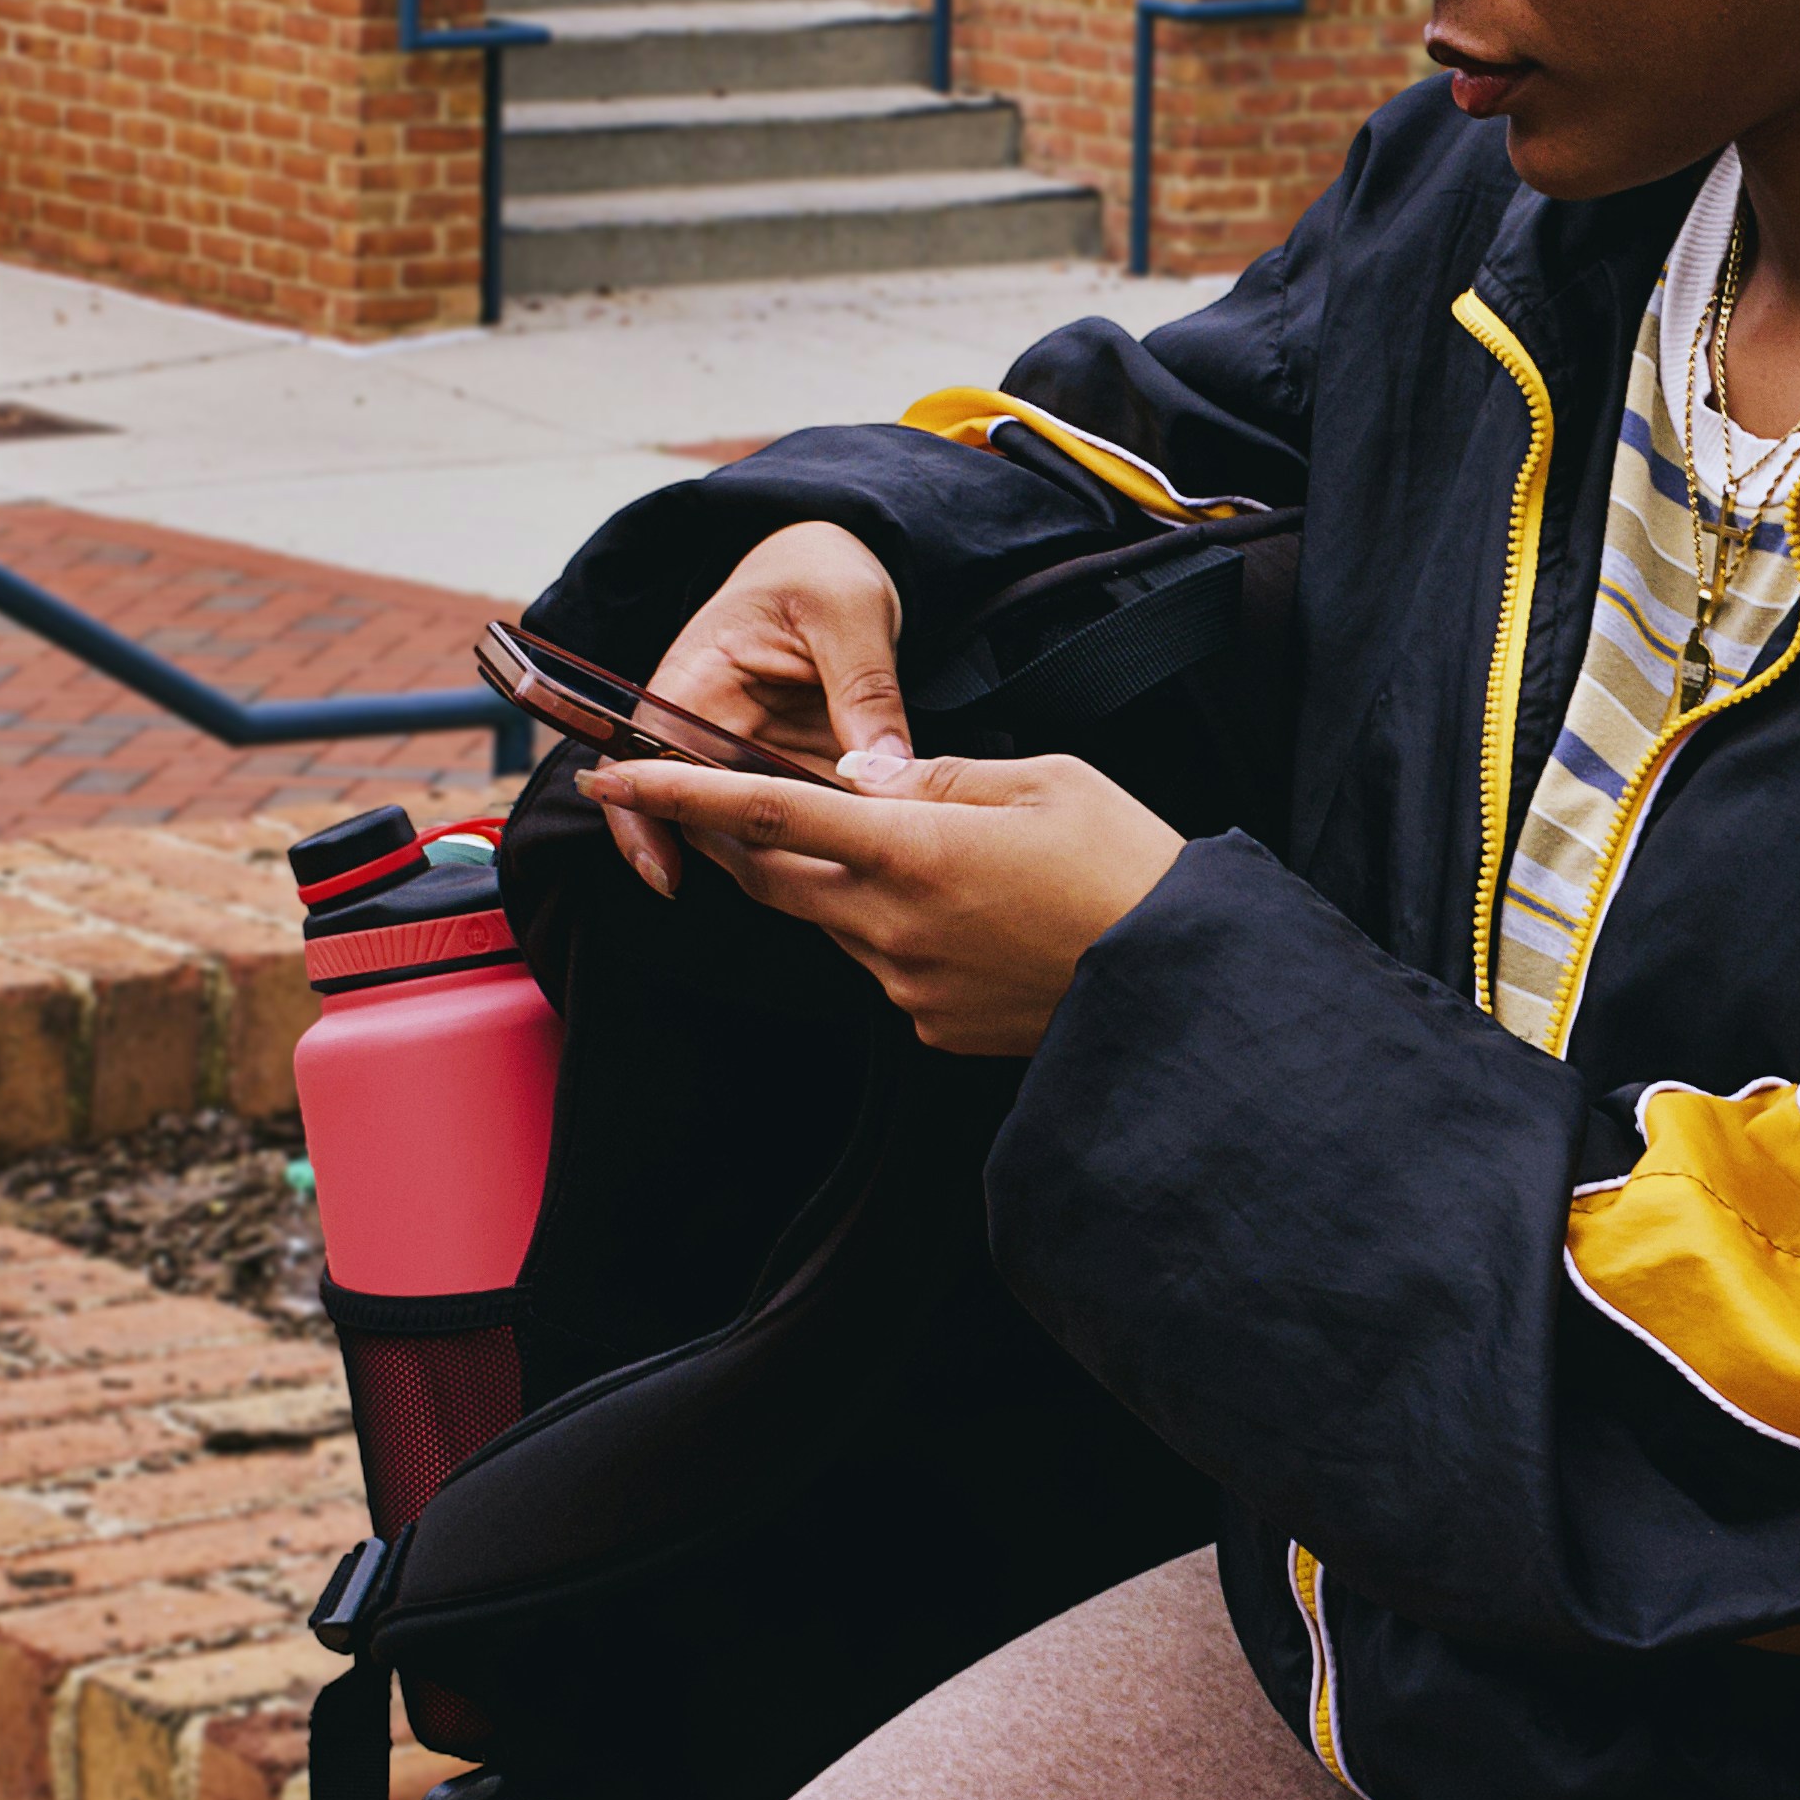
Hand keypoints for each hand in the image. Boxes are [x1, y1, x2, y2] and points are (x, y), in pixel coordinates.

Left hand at [584, 753, 1186, 1056]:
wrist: (1186, 986)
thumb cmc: (1131, 866)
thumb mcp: (1044, 780)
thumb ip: (937, 775)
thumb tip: (865, 775)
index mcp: (913, 848)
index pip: (765, 811)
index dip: (679, 791)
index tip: (613, 773)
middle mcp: (890, 924)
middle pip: (771, 873)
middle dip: (731, 835)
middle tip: (717, 798)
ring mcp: (905, 984)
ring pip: (827, 918)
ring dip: (830, 878)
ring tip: (907, 848)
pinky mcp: (930, 1025)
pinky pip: (881, 964)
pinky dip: (891, 927)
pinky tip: (965, 913)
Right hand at [611, 524, 913, 893]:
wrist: (831, 564)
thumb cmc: (819, 572)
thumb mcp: (848, 612)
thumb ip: (863, 689)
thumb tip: (884, 771)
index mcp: (693, 684)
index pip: (638, 761)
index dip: (640, 818)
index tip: (667, 872)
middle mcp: (710, 732)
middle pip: (698, 814)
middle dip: (742, 859)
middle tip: (804, 889)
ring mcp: (753, 760)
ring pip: (754, 831)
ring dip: (793, 856)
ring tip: (846, 877)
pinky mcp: (795, 773)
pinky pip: (803, 821)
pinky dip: (831, 840)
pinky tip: (872, 856)